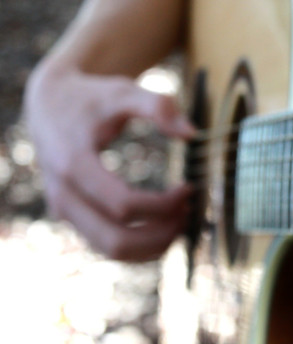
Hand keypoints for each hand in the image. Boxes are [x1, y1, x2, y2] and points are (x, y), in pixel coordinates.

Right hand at [24, 64, 193, 260]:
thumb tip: (191, 133)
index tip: (188, 187)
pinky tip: (165, 223)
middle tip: (189, 211)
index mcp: (73, 165)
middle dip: (161, 233)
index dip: (164, 204)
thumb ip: (158, 105)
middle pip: (117, 241)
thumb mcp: (123, 91)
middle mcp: (64, 196)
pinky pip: (109, 246)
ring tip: (181, 219)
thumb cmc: (91, 97)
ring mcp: (66, 212)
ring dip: (154, 244)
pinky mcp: (74, 218)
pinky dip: (141, 244)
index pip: (124, 205)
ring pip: (113, 252)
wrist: (50, 103)